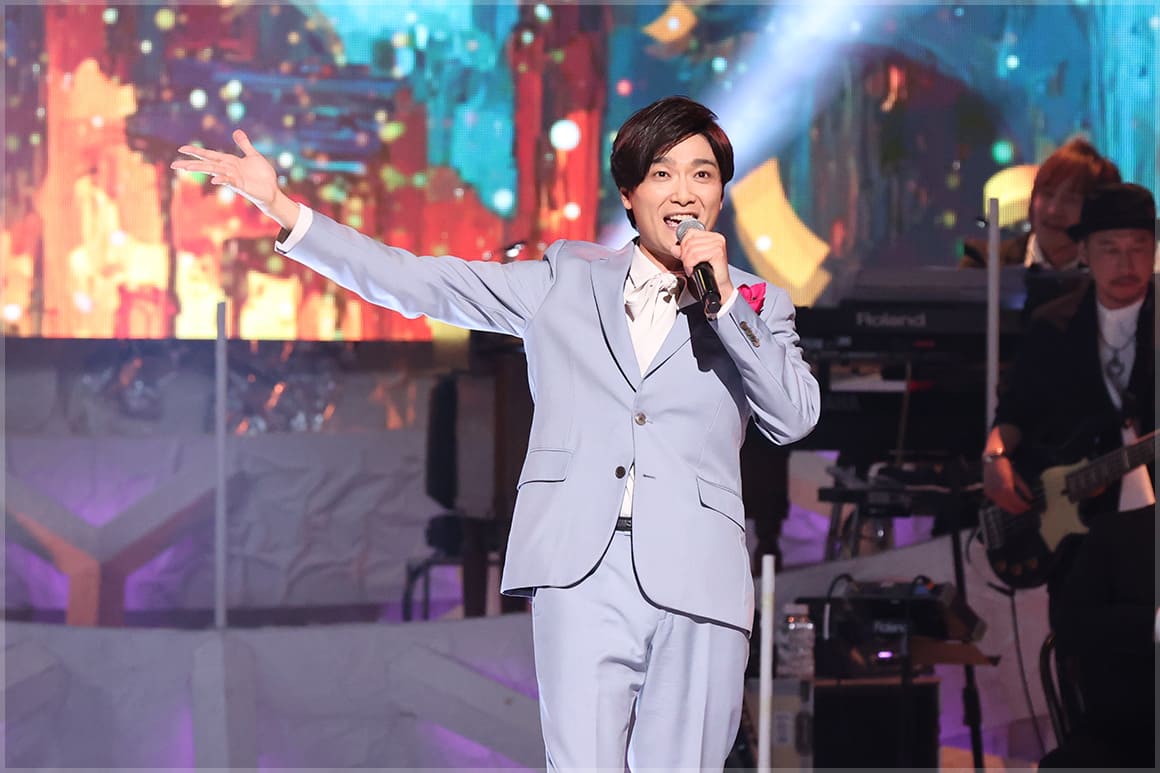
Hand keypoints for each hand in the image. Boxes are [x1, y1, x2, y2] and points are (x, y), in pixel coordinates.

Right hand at [171, 129, 296, 228]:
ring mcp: (234, 178)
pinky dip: (223, 180)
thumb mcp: (253, 156)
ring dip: (201, 169)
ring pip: (214, 172)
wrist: (273, 190)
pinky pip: (230, 182)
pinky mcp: (241, 186)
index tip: (182, 148)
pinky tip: (214, 179)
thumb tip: (236, 131)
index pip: (209, 155)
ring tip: (187, 168)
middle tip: (174, 164)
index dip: (196, 152)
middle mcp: (228, 170)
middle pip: (207, 164)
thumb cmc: (263, 176)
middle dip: (191, 163)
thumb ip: (244, 145)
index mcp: (230, 162)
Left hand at [673, 228, 733, 300]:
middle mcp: (717, 238)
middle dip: (684, 255)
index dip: (683, 245)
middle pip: (689, 241)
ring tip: (691, 269)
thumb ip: (684, 252)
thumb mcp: (694, 259)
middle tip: (688, 265)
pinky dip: (690, 265)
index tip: (685, 257)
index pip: (691, 232)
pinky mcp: (718, 253)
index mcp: (712, 236)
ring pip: (691, 249)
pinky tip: (693, 270)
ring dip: (687, 262)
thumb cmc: (710, 274)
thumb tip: (674, 248)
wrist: (719, 287)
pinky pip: (696, 256)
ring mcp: (718, 245)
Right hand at [982, 456, 1033, 514]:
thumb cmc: (1006, 468)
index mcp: (1006, 488)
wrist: (992, 461)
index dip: (1023, 505)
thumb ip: (1024, 489)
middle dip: (1018, 509)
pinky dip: (1004, 505)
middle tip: (1025, 509)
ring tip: (1018, 509)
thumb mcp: (1017, 477)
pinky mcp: (988, 493)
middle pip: (1009, 505)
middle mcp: (997, 492)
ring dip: (1011, 508)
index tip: (1029, 507)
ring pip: (1003, 506)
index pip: (1016, 501)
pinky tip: (1009, 505)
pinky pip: (997, 502)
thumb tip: (1031, 498)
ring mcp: (991, 493)